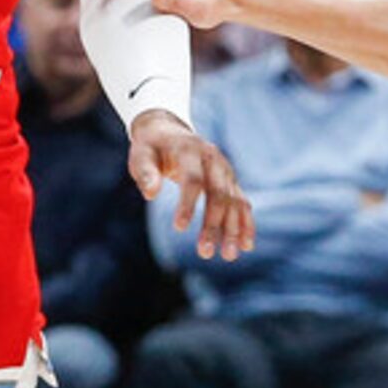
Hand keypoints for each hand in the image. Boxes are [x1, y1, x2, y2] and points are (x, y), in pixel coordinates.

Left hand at [129, 109, 254, 260]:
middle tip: (205, 253)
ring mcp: (225, 170)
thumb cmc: (151, 147)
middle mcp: (213, 159)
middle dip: (213, 225)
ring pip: (234, 201)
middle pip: (218, 194)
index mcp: (190, 150)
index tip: (178, 228)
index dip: (187, 203)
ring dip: (233, 229)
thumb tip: (151, 194)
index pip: (193, 179)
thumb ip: (146, 172)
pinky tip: (246, 246)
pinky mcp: (230, 180)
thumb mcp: (140, 155)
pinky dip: (245, 223)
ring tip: (229, 256)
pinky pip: (242, 203)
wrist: (168, 131)